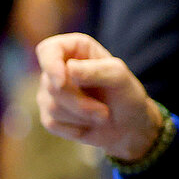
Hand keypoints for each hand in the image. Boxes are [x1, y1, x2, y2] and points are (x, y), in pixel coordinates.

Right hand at [35, 33, 161, 159]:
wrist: (130, 127)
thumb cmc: (126, 95)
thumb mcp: (120, 78)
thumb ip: (97, 70)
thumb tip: (69, 69)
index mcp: (75, 49)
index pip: (48, 50)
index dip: (51, 65)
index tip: (62, 81)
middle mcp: (58, 68)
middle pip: (52, 85)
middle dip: (80, 102)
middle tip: (104, 111)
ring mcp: (50, 92)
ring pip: (51, 106)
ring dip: (82, 116)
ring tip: (102, 115)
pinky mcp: (49, 114)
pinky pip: (52, 123)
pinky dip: (75, 128)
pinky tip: (89, 125)